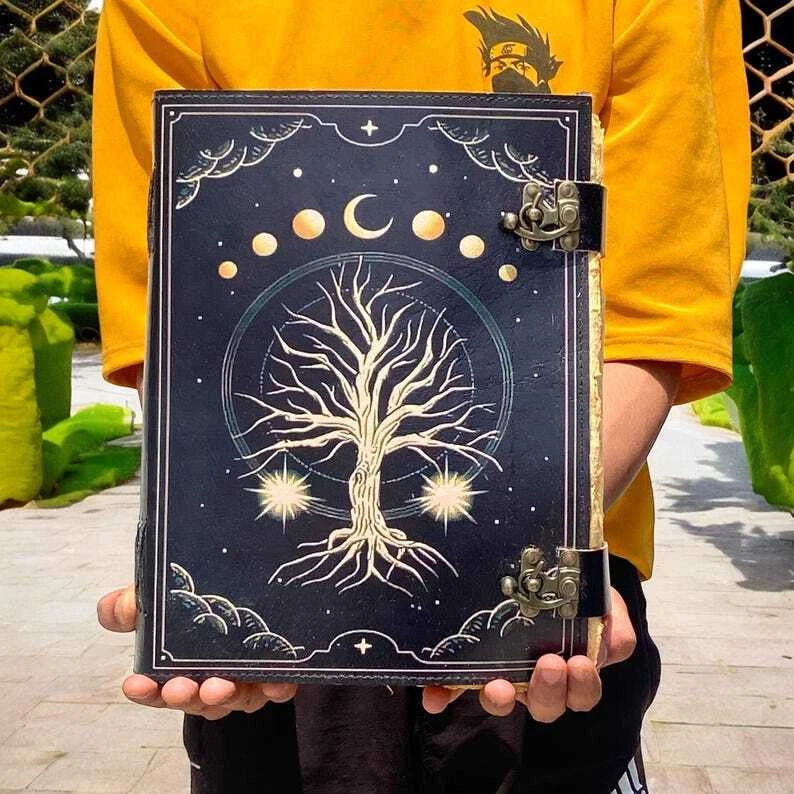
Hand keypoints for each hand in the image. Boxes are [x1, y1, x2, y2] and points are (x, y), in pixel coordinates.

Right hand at [97, 585, 296, 719]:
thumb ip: (137, 602)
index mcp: (182, 667)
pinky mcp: (280, 671)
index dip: (146, 692)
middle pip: (197, 700)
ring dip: (224, 696)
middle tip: (179, 687)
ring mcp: (247, 678)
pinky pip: (279, 687)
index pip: (158, 690)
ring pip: (235, 699)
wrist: (251, 573)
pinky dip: (276, 687)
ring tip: (218, 685)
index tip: (134, 684)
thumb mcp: (164, 592)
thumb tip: (110, 610)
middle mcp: (214, 678)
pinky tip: (272, 680)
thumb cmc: (201, 594)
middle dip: (185, 697)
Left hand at [422, 586, 635, 720]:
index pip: (579, 693)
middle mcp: (537, 679)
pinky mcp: (471, 662)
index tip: (580, 664)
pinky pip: (456, 684)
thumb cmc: (578, 594)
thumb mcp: (604, 606)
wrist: (548, 569)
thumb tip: (611, 638)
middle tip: (549, 665)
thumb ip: (613, 625)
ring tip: (499, 685)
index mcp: (572, 669)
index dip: (579, 688)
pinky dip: (445, 693)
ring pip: (502, 698)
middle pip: (544, 705)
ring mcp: (504, 671)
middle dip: (547, 692)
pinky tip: (434, 697)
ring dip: (499, 697)